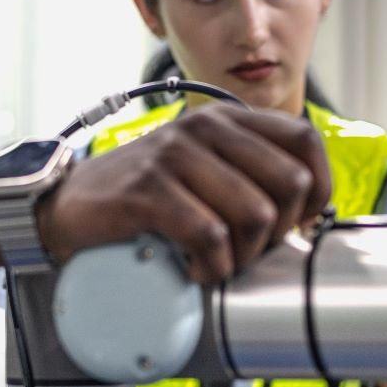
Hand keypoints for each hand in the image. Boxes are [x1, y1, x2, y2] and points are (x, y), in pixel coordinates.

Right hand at [37, 103, 331, 284]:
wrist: (67, 203)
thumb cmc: (143, 193)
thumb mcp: (202, 166)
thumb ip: (248, 172)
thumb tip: (306, 211)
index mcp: (227, 119)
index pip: (305, 140)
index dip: (318, 187)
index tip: (300, 223)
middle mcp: (205, 129)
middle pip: (289, 183)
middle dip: (280, 232)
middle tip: (251, 251)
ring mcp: (177, 156)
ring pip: (255, 214)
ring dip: (245, 255)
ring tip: (220, 263)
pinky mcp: (151, 190)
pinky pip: (211, 236)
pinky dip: (212, 265)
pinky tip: (195, 268)